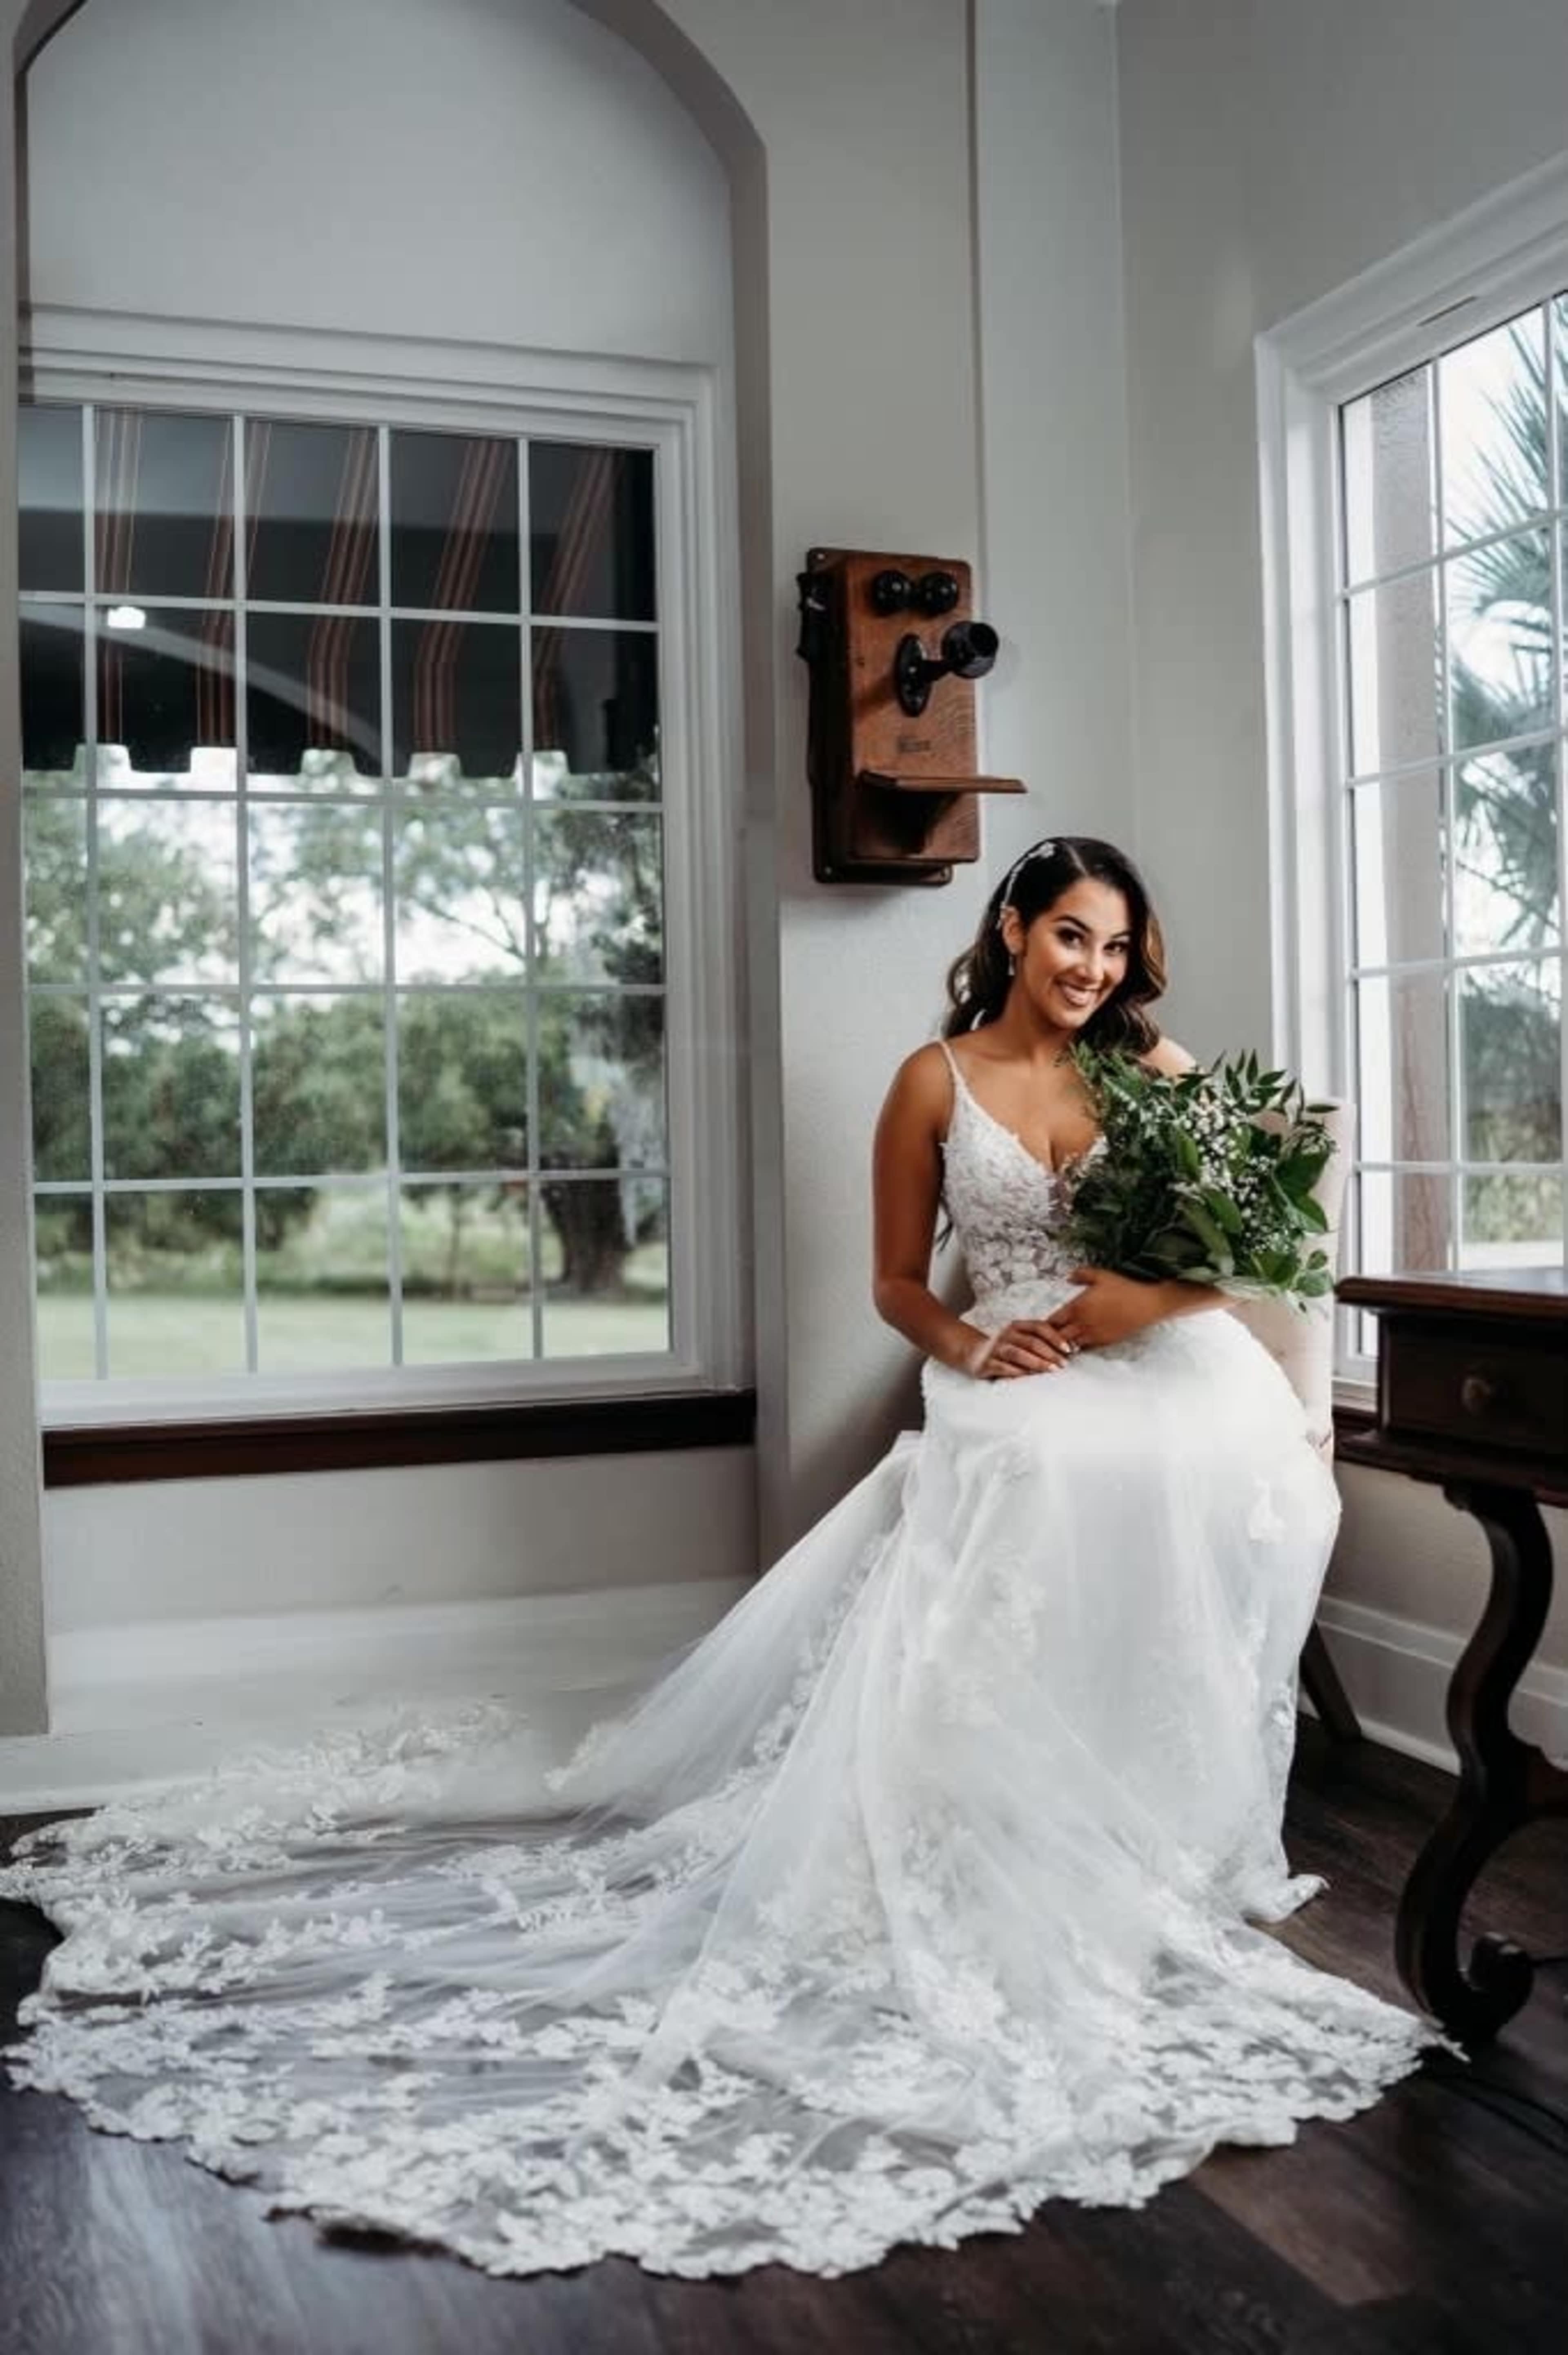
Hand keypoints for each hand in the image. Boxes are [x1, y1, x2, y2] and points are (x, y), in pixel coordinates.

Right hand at [965, 1319, 1076, 1379]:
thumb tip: (1069, 1350)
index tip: (1069, 1349)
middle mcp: (1006, 1335)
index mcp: (1017, 1326)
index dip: (1055, 1337)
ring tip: (1051, 1370)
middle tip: (1063, 1364)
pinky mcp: (987, 1363)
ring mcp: (995, 1349)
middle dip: (1050, 1353)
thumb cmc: (1006, 1347)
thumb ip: (1040, 1341)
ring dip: (1037, 1362)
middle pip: (1031, 1342)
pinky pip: (1003, 1368)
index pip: (1039, 1327)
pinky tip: (1029, 1377)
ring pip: (1018, 1353)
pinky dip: (1017, 1372)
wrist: (974, 1353)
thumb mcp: (1021, 1338)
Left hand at [1046, 1268, 1164, 1352]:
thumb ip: (1081, 1275)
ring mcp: (1093, 1334)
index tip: (1042, 1324)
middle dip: (1051, 1338)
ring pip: (1070, 1345)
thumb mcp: (1101, 1275)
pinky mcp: (1104, 1342)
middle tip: (1047, 1338)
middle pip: (1058, 1336)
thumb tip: (1068, 1277)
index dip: (1046, 1324)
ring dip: (1064, 1345)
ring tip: (1060, 1344)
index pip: (1053, 1320)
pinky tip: (1076, 1345)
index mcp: (1078, 1307)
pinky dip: (1078, 1348)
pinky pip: (1085, 1348)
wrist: (1145, 1305)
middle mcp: (1082, 1323)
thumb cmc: (1123, 1288)